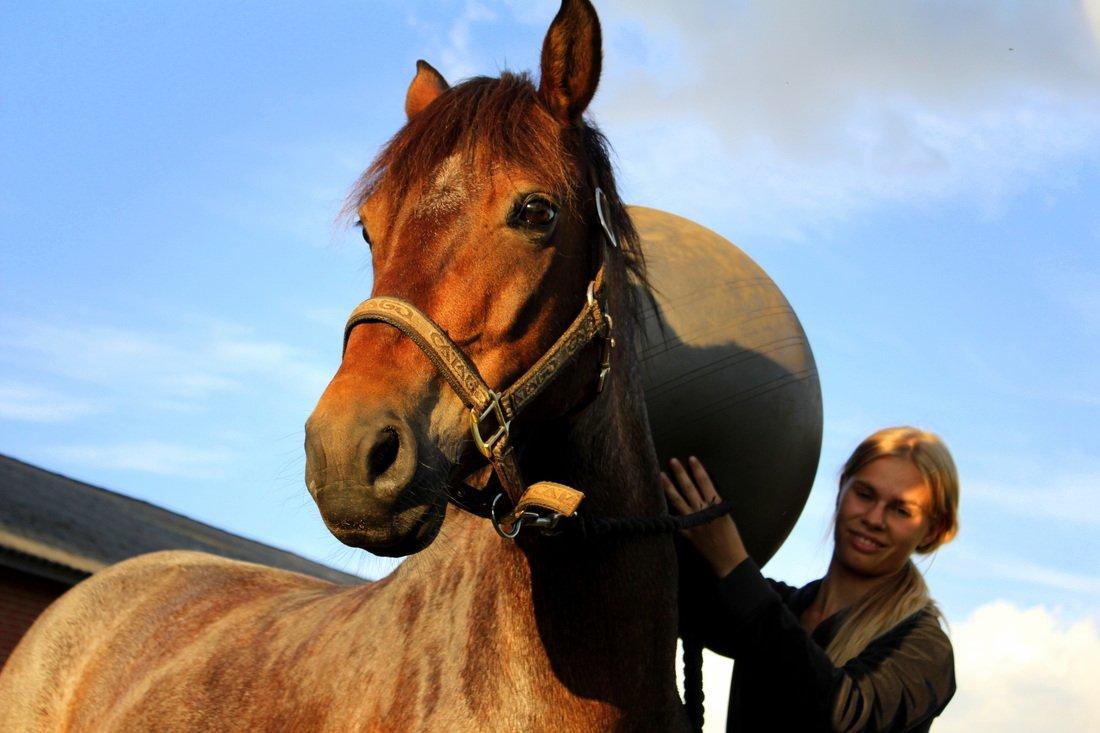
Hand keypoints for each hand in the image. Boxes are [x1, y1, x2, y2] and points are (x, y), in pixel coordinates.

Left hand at [661, 456, 747, 577]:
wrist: (729, 559)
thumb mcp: (726, 516)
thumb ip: (714, 504)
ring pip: (679, 501)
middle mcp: (704, 512)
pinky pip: (675, 519)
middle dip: (681, 473)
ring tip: (661, 474)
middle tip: (673, 460)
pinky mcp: (688, 533)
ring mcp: (694, 522)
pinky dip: (667, 510)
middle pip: (690, 488)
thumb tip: (702, 490)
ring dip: (669, 487)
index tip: (692, 458)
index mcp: (716, 506)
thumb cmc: (731, 538)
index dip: (698, 470)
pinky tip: (658, 501)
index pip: (706, 483)